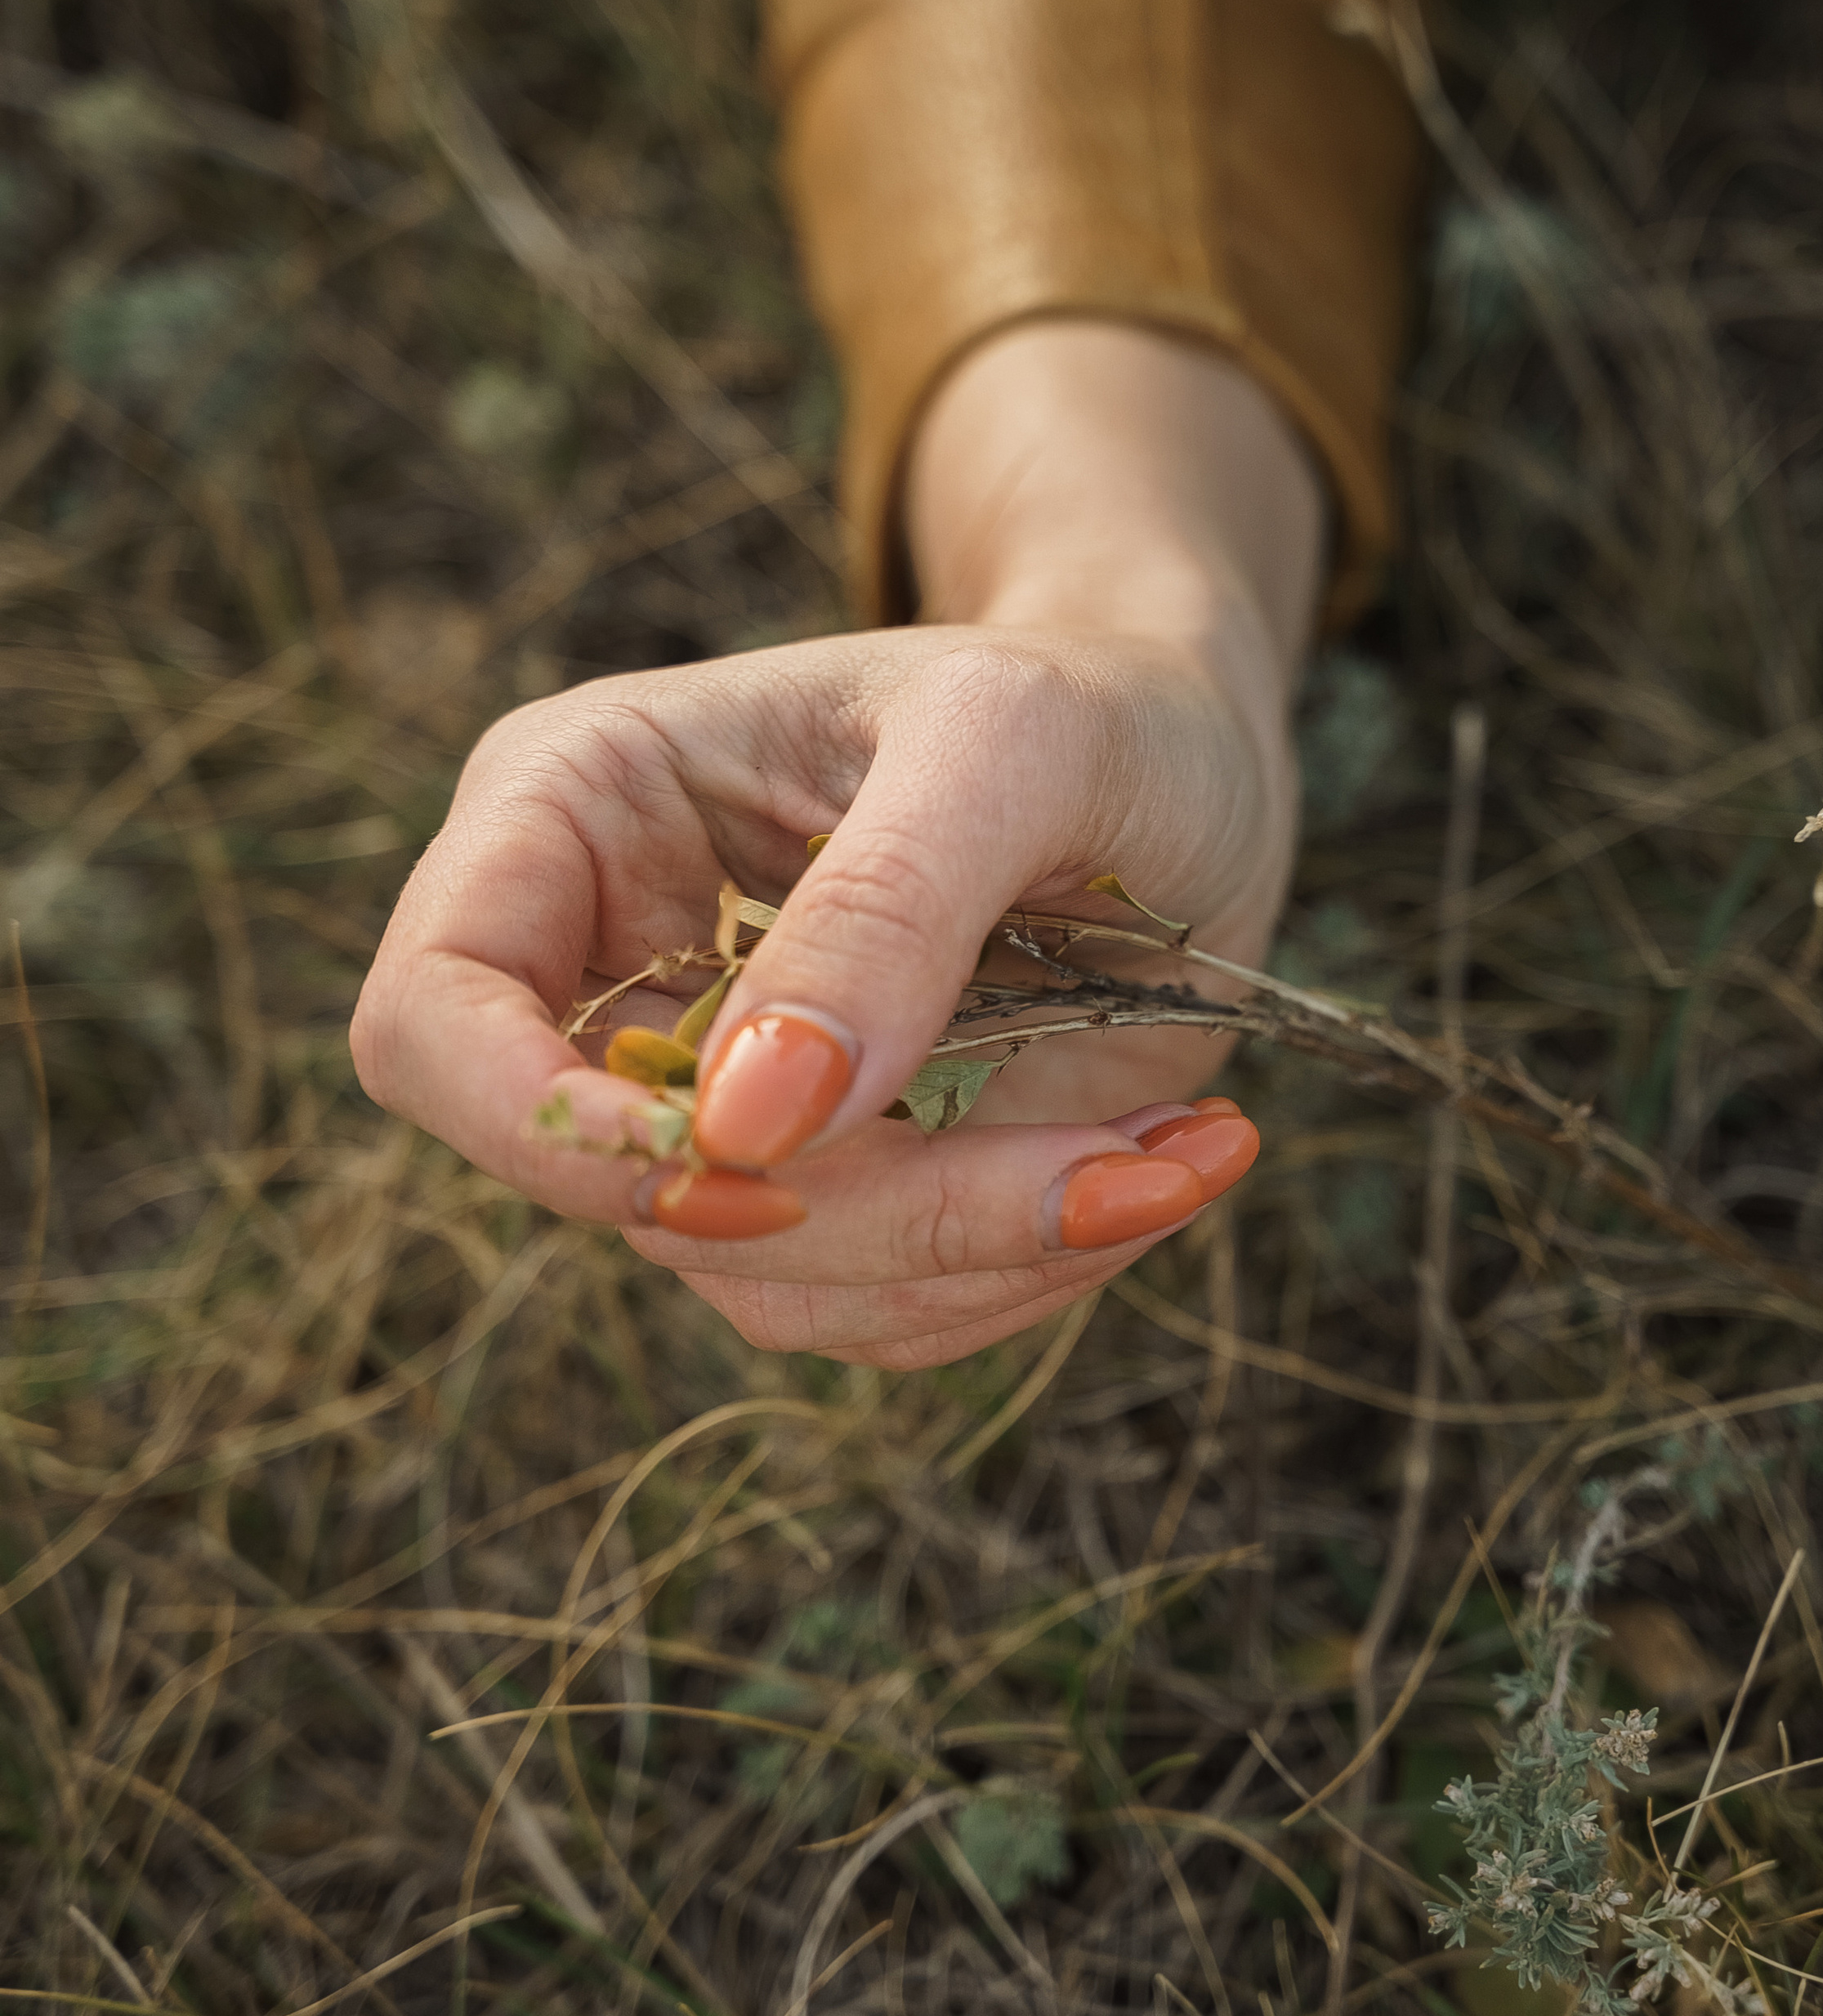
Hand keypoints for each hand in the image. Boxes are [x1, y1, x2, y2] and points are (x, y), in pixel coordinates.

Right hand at [350, 322, 1322, 1367]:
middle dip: (864, 1212)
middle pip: (618, 1192)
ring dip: (981, 1248)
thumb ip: (884, 907)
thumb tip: (748, 1125)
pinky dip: (1027, 1270)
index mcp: (574, 811)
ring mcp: (714, 1104)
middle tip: (1106, 1173)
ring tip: (1174, 1149)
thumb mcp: (1016, 741)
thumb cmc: (1089, 702)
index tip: (752, 1167)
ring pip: (762, 1279)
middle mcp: (608, 974)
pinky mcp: (824, 1192)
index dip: (550, 1129)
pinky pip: (876, 1313)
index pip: (434, 1019)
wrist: (1195, 765)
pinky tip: (1156, 1166)